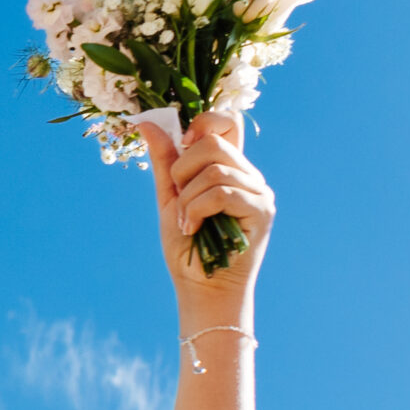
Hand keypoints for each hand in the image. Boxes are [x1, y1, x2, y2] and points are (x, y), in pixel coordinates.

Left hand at [142, 112, 274, 306]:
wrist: (200, 287)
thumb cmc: (186, 247)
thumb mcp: (170, 198)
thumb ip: (165, 161)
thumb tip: (147, 122)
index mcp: (229, 167)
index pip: (227, 121)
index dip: (203, 123)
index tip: (182, 145)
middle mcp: (248, 175)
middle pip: (214, 142)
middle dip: (183, 170)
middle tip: (180, 200)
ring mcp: (259, 192)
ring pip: (215, 169)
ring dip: (188, 199)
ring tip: (186, 223)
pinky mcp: (262, 210)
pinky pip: (222, 193)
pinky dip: (197, 210)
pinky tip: (193, 229)